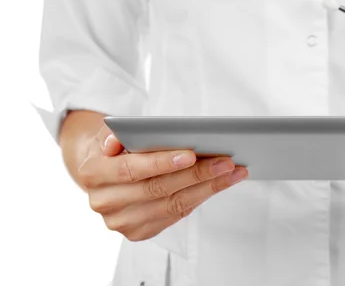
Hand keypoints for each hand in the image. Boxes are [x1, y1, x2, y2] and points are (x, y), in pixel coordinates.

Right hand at [77, 123, 247, 240]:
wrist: (102, 171)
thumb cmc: (116, 147)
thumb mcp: (112, 132)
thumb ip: (118, 134)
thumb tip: (119, 139)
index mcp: (92, 173)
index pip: (131, 169)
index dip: (161, 162)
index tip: (191, 154)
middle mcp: (104, 202)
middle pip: (158, 189)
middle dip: (196, 174)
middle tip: (226, 161)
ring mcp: (121, 222)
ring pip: (172, 205)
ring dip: (208, 188)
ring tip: (232, 172)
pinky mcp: (138, 232)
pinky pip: (175, 215)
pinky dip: (200, 198)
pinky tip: (219, 184)